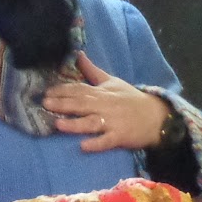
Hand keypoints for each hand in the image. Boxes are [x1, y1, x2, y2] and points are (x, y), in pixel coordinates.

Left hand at [41, 52, 173, 152]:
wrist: (156, 116)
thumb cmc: (130, 99)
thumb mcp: (112, 81)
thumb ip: (92, 71)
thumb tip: (78, 55)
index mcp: (102, 92)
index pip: (80, 89)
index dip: (63, 90)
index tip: (46, 92)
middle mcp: (105, 105)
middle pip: (82, 104)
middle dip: (63, 104)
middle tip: (45, 104)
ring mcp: (112, 122)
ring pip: (91, 123)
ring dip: (75, 124)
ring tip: (58, 125)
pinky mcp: (120, 136)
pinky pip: (106, 141)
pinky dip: (96, 143)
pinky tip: (83, 146)